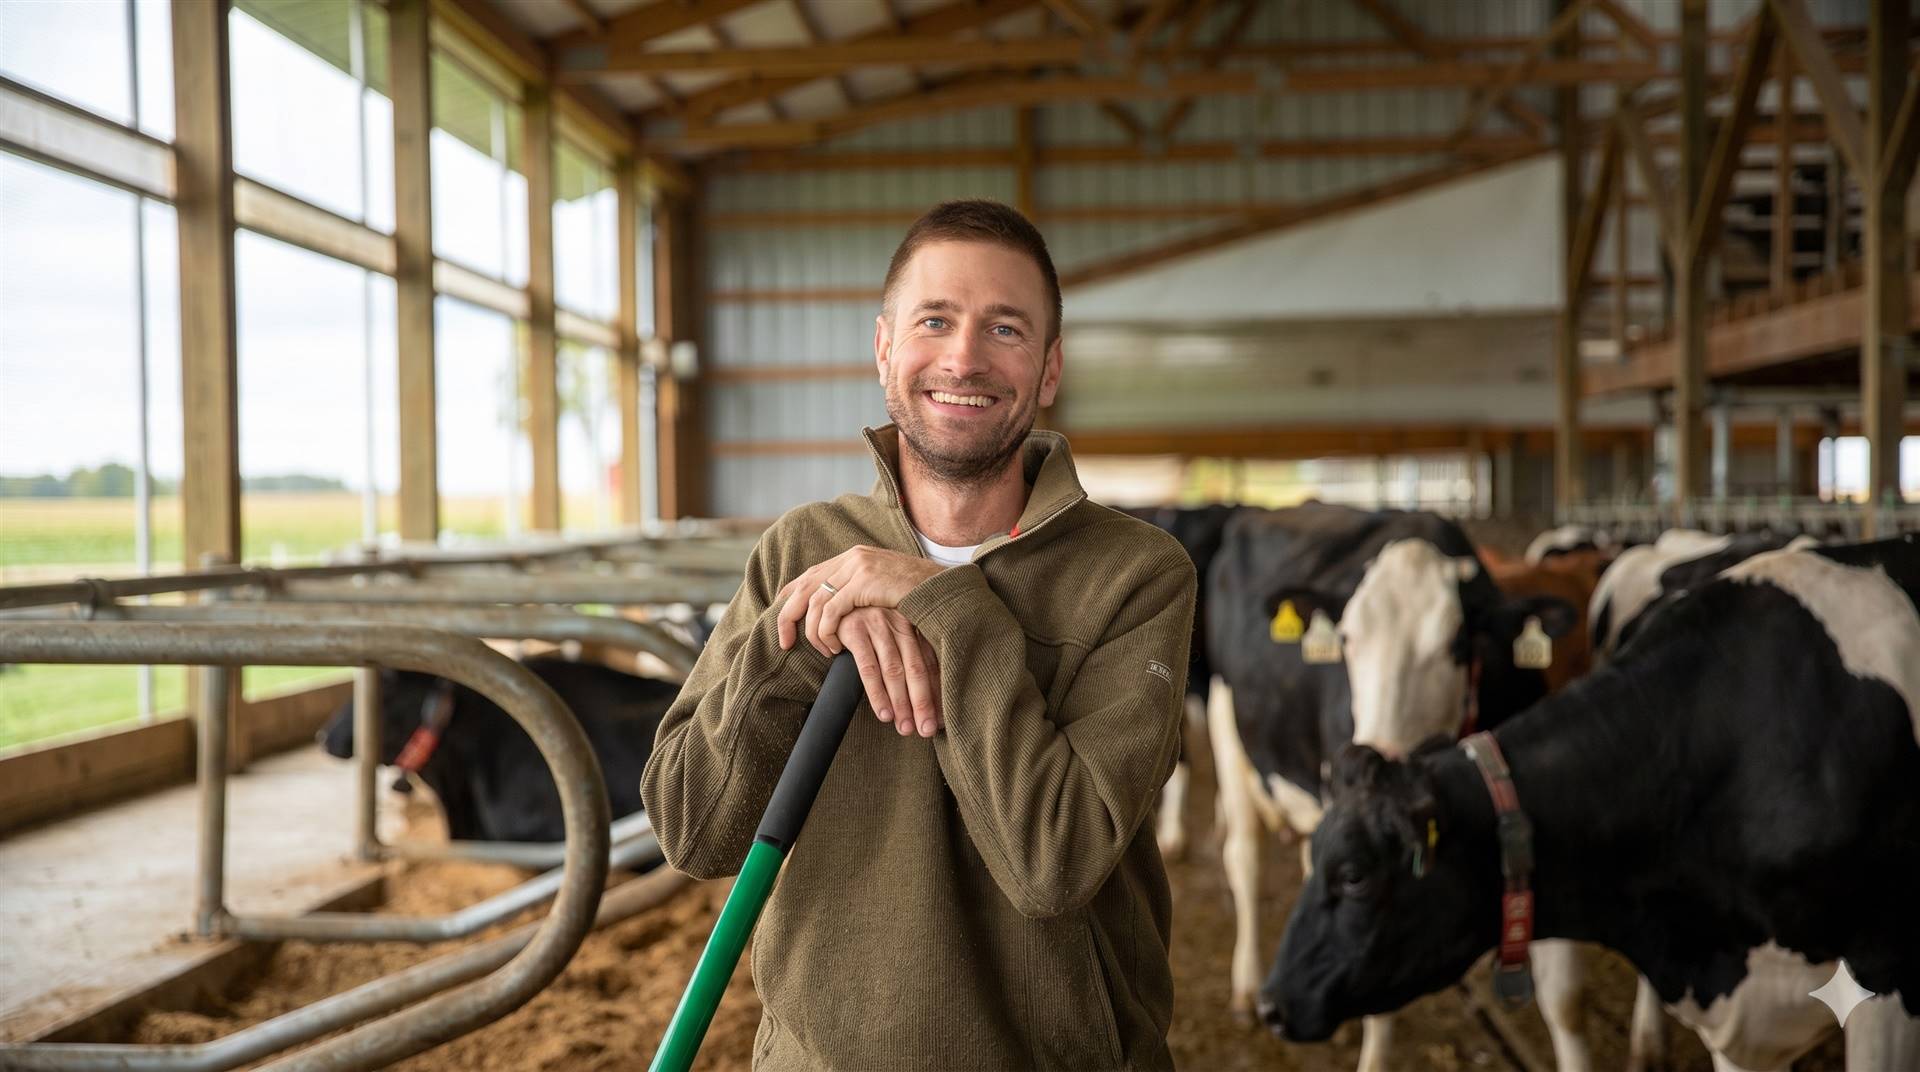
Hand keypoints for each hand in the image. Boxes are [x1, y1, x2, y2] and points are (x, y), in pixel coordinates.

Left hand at [775, 545, 943, 657]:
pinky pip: (831, 611)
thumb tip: (841, 608)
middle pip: (804, 586)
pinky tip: (835, 647)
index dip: (791, 595)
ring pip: (815, 602)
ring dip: (812, 631)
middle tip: (784, 641)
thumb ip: (862, 590)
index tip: (781, 616)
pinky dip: (826, 632)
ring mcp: (857, 568)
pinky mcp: (864, 583)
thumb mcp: (884, 589)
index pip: (811, 574)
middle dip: (788, 616)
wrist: (944, 589)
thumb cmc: (919, 596)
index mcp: (854, 556)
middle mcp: (851, 558)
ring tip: (823, 651)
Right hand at [837, 607, 942, 737]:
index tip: (941, 719)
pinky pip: (868, 667)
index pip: (929, 664)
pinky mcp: (854, 629)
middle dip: (922, 703)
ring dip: (900, 702)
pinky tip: (883, 712)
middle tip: (927, 730)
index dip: (936, 693)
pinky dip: (876, 692)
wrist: (834, 595)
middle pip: (916, 669)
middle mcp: (899, 623)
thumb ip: (906, 655)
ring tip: (905, 727)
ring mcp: (877, 625)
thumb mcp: (890, 631)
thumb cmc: (864, 619)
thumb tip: (927, 696)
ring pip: (894, 670)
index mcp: (912, 625)